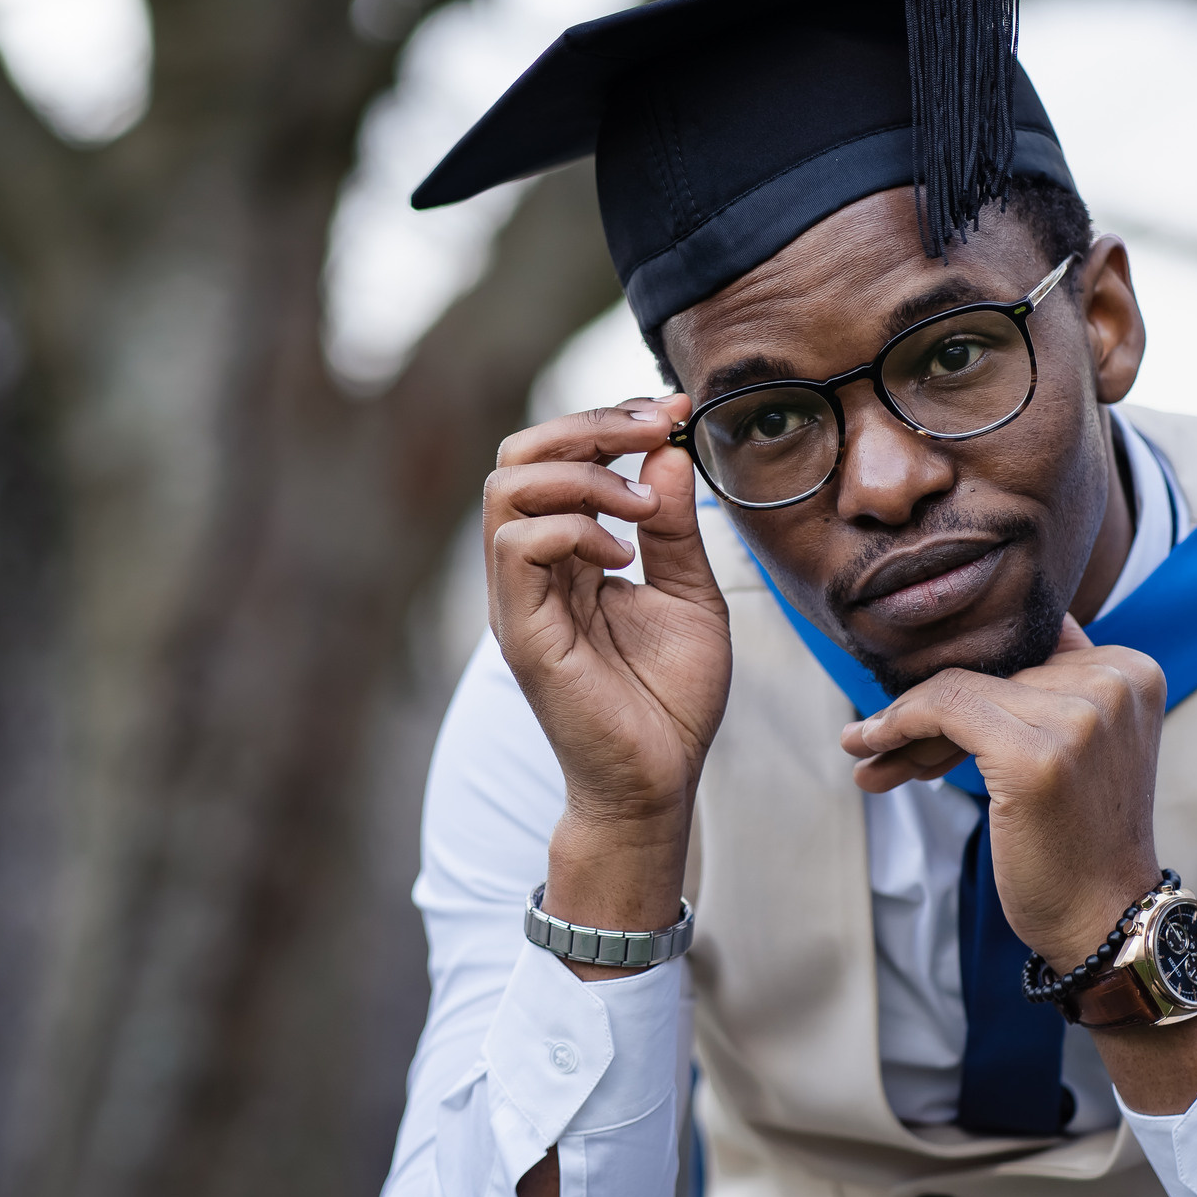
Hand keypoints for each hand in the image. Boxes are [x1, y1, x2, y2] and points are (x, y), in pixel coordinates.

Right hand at [484, 396, 729, 936]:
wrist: (659, 782)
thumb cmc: (671, 700)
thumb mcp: (690, 592)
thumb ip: (675, 525)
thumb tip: (667, 450)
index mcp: (566, 555)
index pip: (557, 457)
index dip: (610, 421)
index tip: (673, 413)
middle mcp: (531, 570)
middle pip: (517, 455)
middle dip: (587, 425)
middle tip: (654, 430)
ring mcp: (520, 600)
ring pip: (506, 489)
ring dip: (582, 475)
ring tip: (641, 508)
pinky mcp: (523, 633)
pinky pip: (517, 547)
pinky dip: (573, 528)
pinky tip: (623, 557)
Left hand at [839, 617, 1165, 964]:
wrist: (1105, 919)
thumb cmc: (1079, 842)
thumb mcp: (1075, 748)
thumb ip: (1034, 697)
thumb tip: (939, 669)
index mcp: (1130, 672)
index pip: (1025, 645)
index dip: (967, 676)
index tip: (920, 708)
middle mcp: (1113, 682)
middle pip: (991, 669)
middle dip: (929, 709)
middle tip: (877, 742)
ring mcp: (1078, 717)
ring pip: (958, 687)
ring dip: (902, 723)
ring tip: (865, 749)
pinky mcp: (1035, 753)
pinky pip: (944, 708)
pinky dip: (900, 724)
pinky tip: (872, 746)